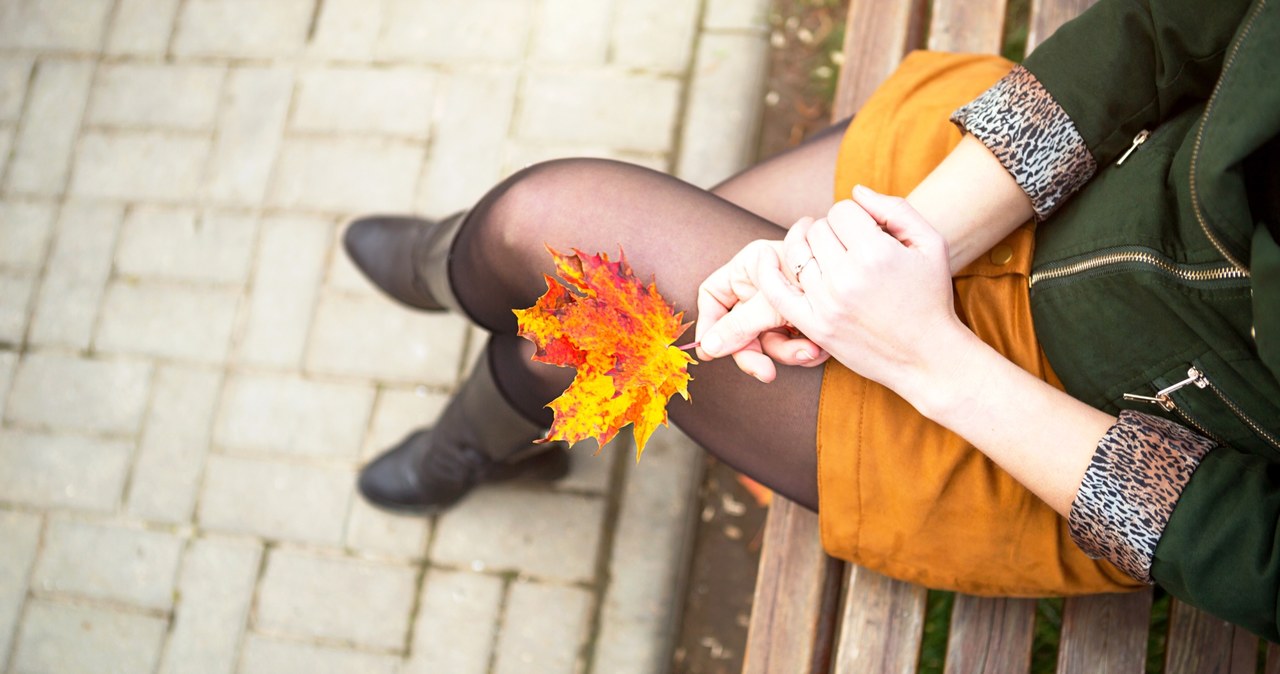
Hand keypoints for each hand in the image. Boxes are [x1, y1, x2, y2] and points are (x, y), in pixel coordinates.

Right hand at [694, 238, 828, 381]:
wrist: (877, 282)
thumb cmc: (822, 277)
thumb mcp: (776, 302)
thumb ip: (741, 325)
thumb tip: (706, 349)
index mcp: (750, 267)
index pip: (713, 296)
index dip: (709, 324)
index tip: (711, 352)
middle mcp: (764, 284)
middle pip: (739, 327)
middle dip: (756, 351)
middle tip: (766, 373)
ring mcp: (785, 304)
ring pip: (768, 340)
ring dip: (789, 352)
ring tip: (811, 351)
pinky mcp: (805, 319)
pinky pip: (793, 342)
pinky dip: (806, 349)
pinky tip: (822, 348)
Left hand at [703, 186, 969, 398]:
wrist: (928, 358)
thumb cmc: (931, 297)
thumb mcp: (931, 244)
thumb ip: (896, 209)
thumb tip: (856, 190)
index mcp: (876, 253)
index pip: (842, 210)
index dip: (854, 215)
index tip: (866, 231)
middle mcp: (846, 277)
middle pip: (818, 229)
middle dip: (833, 231)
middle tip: (849, 245)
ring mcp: (827, 303)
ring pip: (798, 253)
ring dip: (808, 246)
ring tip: (822, 249)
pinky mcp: (814, 325)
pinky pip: (775, 290)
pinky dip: (765, 269)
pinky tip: (763, 254)